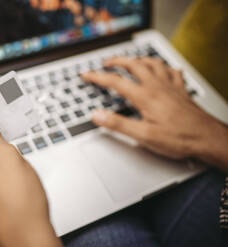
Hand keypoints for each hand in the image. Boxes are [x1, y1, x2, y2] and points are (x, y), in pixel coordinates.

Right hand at [82, 57, 227, 171]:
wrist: (207, 138)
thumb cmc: (179, 138)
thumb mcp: (144, 136)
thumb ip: (118, 124)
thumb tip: (97, 115)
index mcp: (145, 97)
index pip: (115, 81)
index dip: (97, 77)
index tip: (86, 74)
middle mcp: (157, 87)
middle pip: (134, 65)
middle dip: (117, 61)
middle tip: (107, 63)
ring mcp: (171, 86)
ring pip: (153, 63)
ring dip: (139, 59)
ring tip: (131, 61)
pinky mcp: (181, 90)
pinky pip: (172, 71)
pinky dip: (164, 67)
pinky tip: (163, 69)